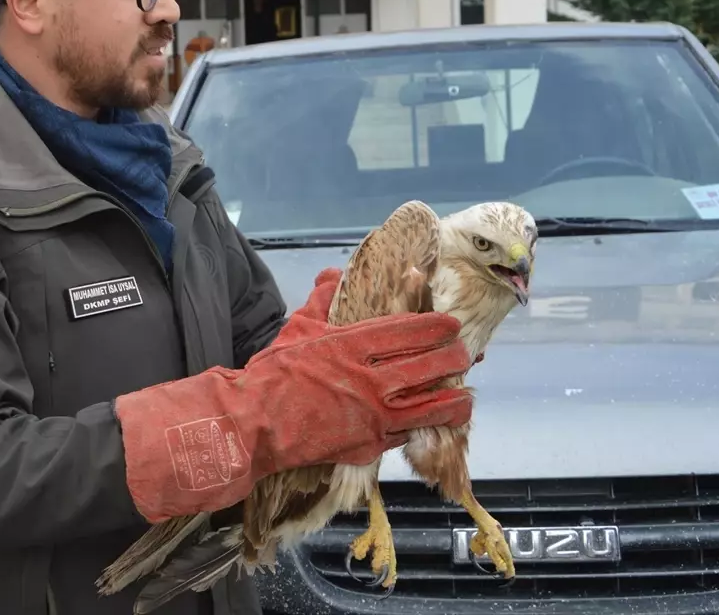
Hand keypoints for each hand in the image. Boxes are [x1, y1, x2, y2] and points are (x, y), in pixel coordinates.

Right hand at [243, 267, 473, 463]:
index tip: (451, 325)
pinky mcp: (369, 445)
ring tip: (465, 395)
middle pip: (428, 367)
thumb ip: (322, 300)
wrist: (253, 425)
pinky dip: (423, 427)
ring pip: (430, 407)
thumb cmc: (274, 374)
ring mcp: (374, 416)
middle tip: (463, 354)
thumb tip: (333, 274)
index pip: (409, 331)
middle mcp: (370, 380)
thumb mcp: (298, 328)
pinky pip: (406, 433)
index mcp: (353, 346)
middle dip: (453, 359)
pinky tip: (432, 422)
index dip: (437, 327)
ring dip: (453, 400)